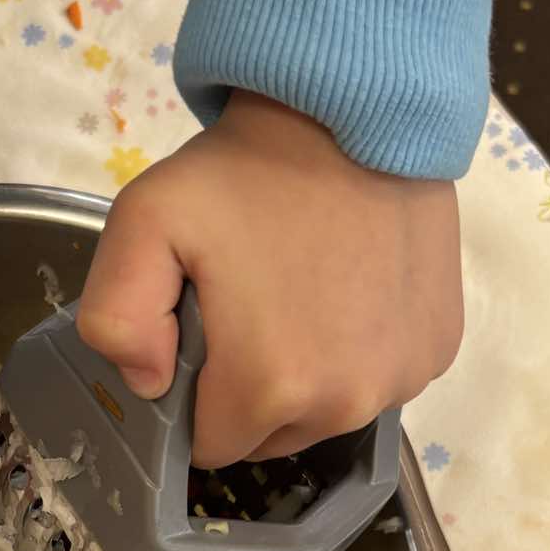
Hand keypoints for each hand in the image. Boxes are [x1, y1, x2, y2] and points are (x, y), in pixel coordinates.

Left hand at [77, 92, 462, 466]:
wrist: (357, 106)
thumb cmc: (246, 169)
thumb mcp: (143, 221)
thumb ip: (114, 318)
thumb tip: (147, 384)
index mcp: (270, 389)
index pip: (209, 444)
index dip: (192, 395)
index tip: (199, 333)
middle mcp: (345, 402)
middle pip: (269, 436)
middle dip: (247, 390)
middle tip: (248, 304)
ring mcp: (401, 379)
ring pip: (325, 415)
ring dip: (303, 377)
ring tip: (299, 292)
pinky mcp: (436, 350)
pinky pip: (378, 381)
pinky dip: (357, 353)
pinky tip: (348, 288)